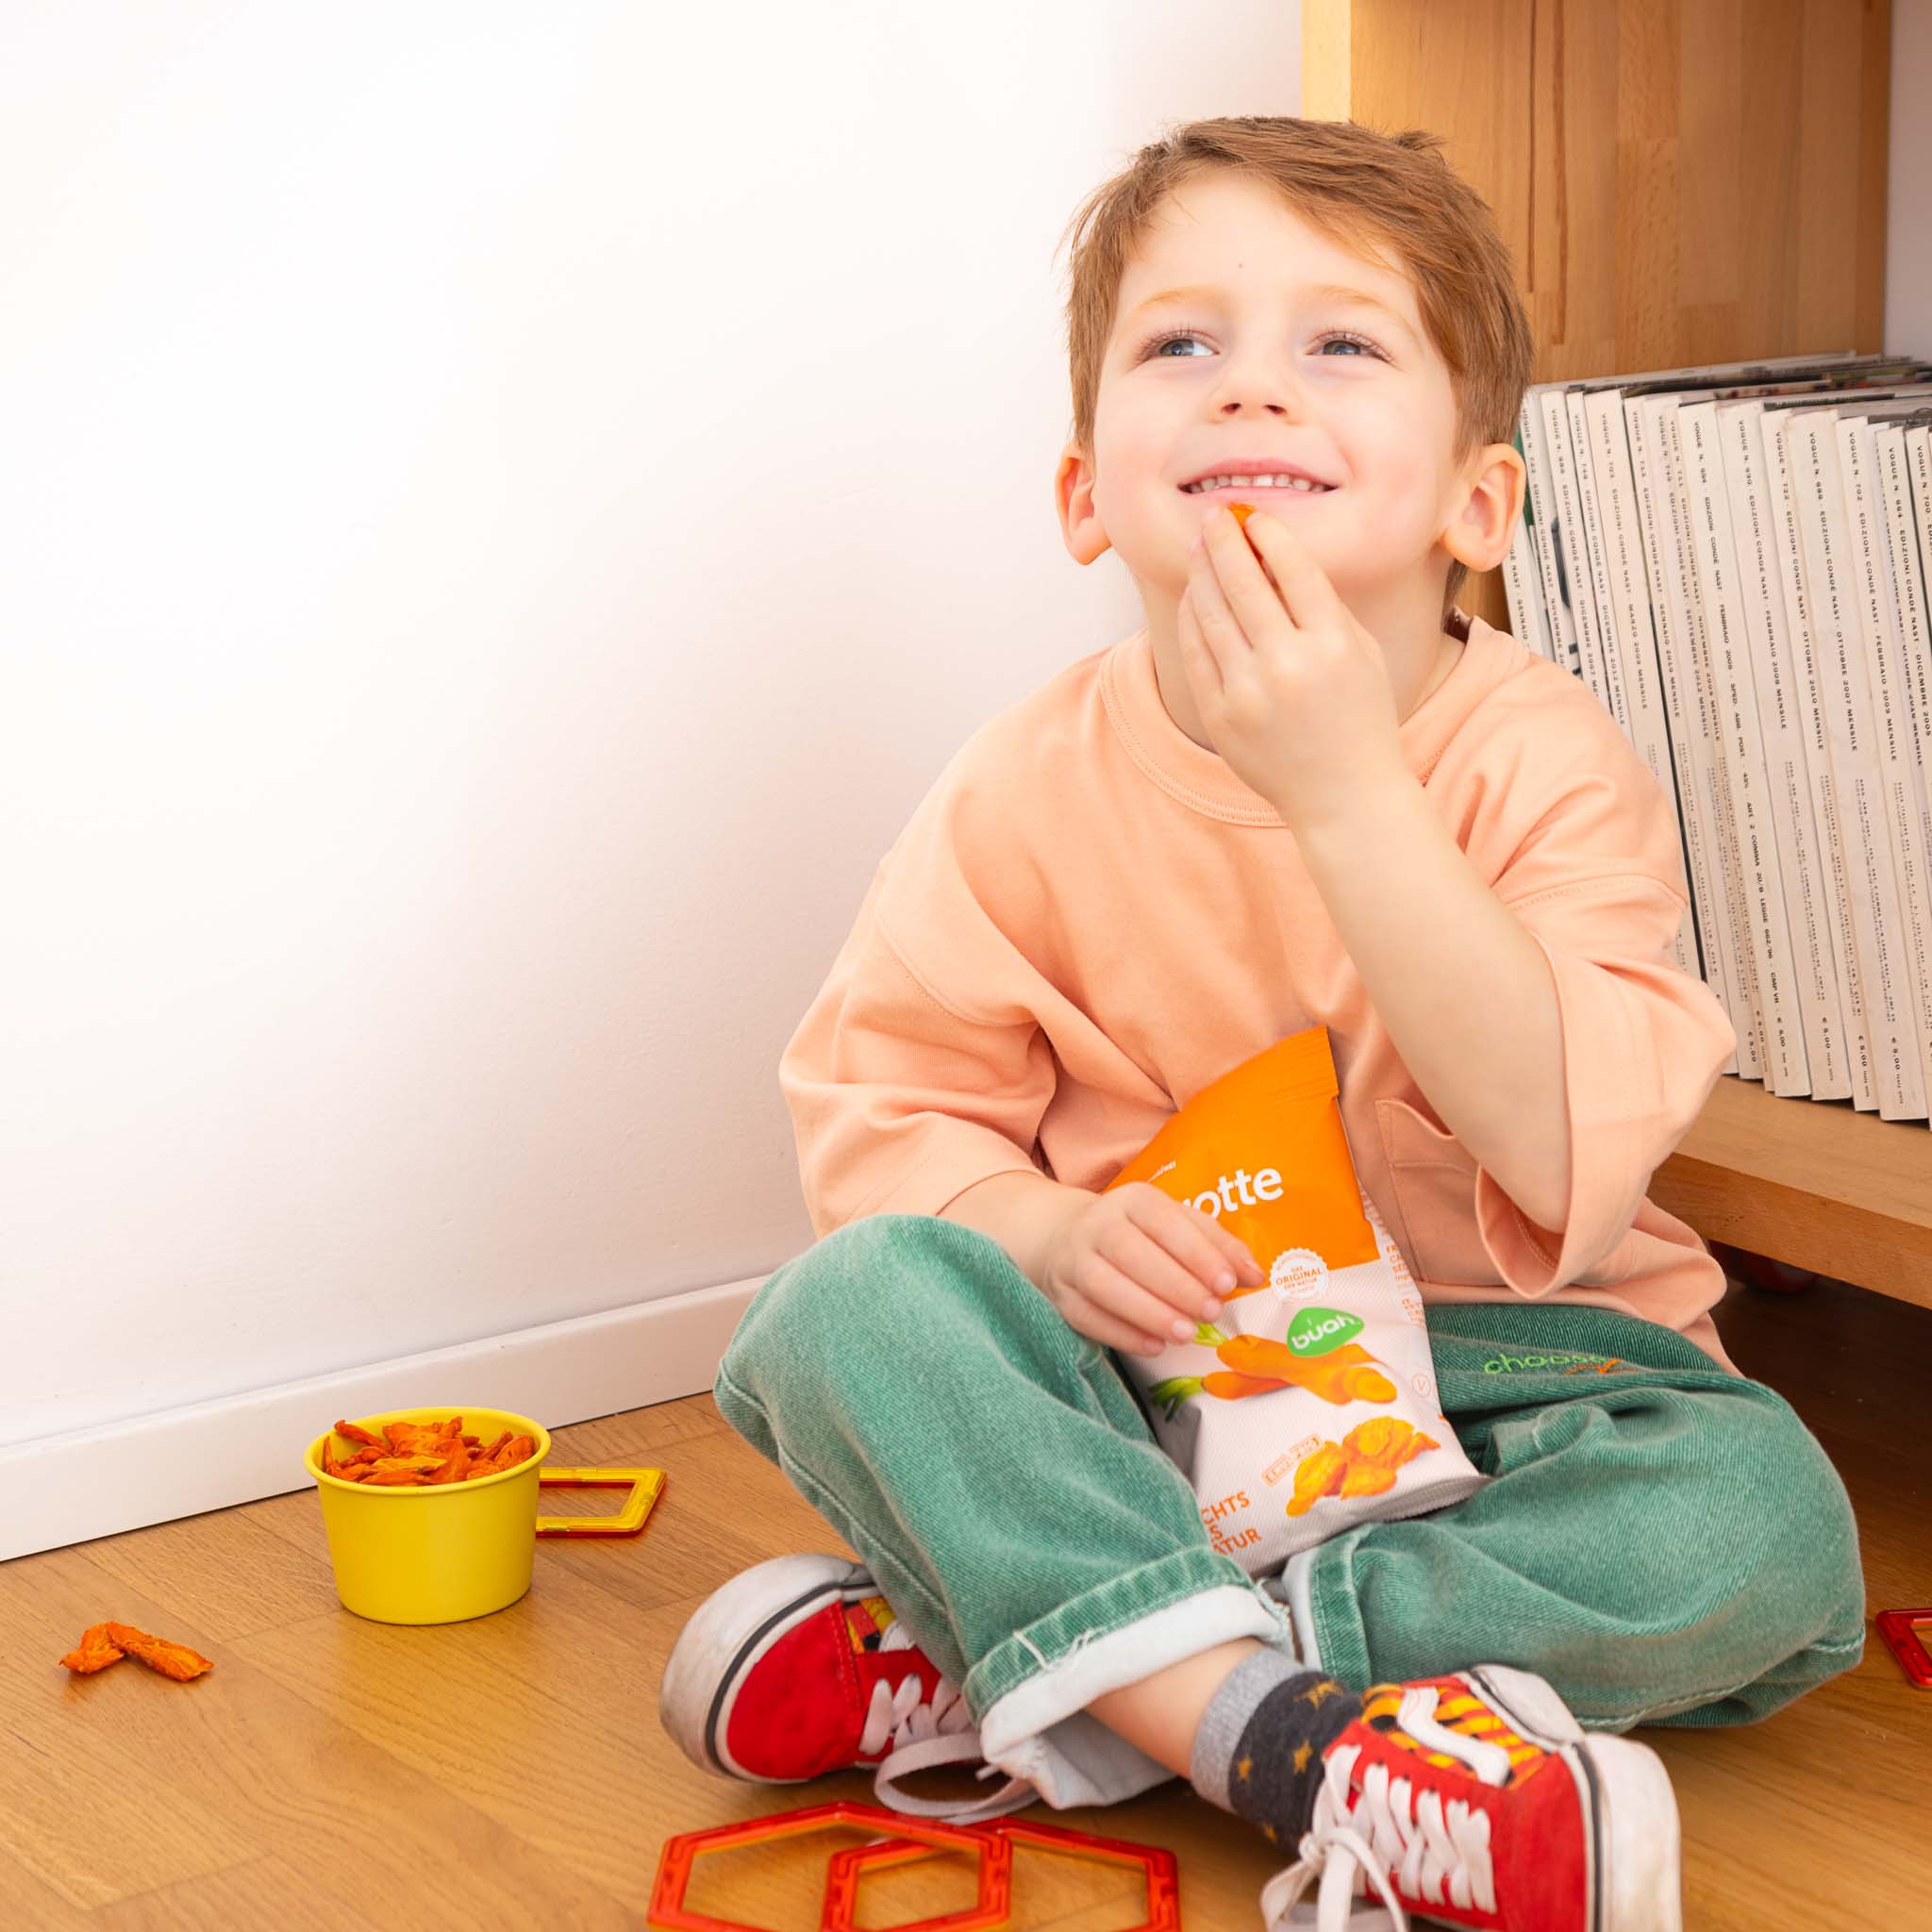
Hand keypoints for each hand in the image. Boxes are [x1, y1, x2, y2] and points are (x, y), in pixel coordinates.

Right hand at [1037, 1182, 1265, 1357]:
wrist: (1065, 1238)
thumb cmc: (1138, 1234)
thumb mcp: (1177, 1226)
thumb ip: (1217, 1246)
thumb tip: (1255, 1275)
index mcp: (1133, 1200)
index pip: (1164, 1221)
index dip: (1196, 1252)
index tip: (1227, 1283)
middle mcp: (1098, 1224)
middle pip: (1131, 1253)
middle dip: (1175, 1285)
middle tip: (1211, 1312)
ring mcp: (1073, 1260)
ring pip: (1103, 1285)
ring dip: (1148, 1312)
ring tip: (1185, 1333)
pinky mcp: (1060, 1294)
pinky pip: (1086, 1316)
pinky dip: (1121, 1334)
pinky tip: (1154, 1346)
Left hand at [1178, 505, 1411, 831]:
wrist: (1343, 793)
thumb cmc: (1358, 716)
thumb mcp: (1361, 653)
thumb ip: (1322, 606)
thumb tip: (1273, 552)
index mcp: (1333, 643)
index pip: (1292, 569)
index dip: (1267, 534)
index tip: (1253, 515)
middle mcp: (1288, 665)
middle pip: (1243, 582)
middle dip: (1223, 541)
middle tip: (1213, 517)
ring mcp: (1248, 692)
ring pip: (1210, 613)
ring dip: (1201, 572)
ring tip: (1198, 549)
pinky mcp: (1219, 714)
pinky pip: (1194, 651)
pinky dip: (1191, 616)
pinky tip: (1194, 595)